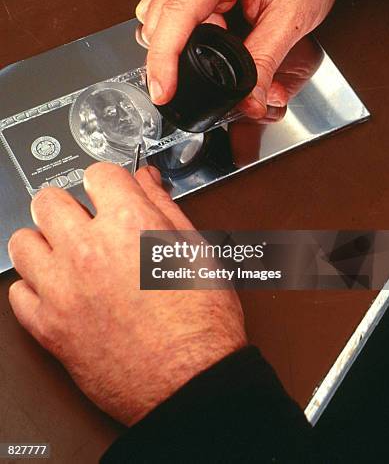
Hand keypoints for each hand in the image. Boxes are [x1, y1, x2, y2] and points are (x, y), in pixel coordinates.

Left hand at [8, 164, 245, 424]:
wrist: (192, 382)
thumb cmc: (203, 323)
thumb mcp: (196, 250)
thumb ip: (163, 206)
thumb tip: (146, 181)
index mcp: (129, 224)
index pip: (97, 173)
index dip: (107, 181)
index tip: (108, 192)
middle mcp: (89, 250)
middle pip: (48, 200)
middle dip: (69, 205)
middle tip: (84, 222)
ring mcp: (63, 289)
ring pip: (22, 242)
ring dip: (43, 242)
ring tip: (66, 253)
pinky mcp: (49, 328)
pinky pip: (18, 293)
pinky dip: (34, 287)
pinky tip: (58, 289)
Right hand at [136, 0, 340, 117]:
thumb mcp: (295, 14)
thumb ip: (267, 60)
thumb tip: (249, 99)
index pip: (176, 18)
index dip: (164, 61)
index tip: (162, 92)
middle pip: (158, 23)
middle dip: (171, 62)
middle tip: (200, 86)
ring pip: (157, 19)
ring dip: (178, 46)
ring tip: (215, 52)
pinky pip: (166, 10)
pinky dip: (181, 33)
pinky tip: (206, 37)